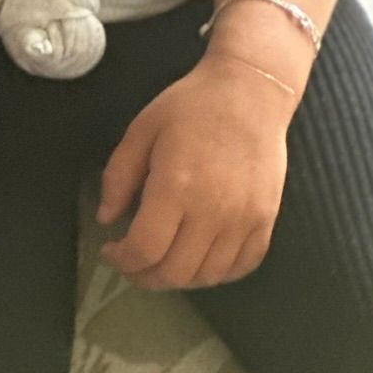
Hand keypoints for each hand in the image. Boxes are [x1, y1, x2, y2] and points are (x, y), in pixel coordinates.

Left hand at [97, 53, 290, 289]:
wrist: (249, 93)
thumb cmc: (190, 106)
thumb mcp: (142, 129)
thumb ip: (119, 175)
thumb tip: (106, 218)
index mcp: (176, 186)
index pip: (146, 248)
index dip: (123, 260)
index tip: (111, 252)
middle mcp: (213, 211)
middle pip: (176, 272)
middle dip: (145, 277)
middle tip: (130, 264)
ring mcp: (244, 221)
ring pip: (208, 277)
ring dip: (178, 279)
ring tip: (160, 262)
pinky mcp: (266, 222)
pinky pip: (241, 267)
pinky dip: (216, 274)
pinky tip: (197, 260)